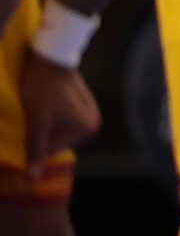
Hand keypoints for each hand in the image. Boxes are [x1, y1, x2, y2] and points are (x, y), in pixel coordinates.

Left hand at [20, 55, 99, 172]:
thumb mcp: (36, 122)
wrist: (51, 57)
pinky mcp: (83, 101)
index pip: (51, 149)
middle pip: (56, 139)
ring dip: (45, 122)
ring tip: (37, 106)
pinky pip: (63, 117)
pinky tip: (44, 101)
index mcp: (86, 129)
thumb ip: (36, 150)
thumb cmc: (43, 90)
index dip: (35, 139)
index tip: (29, 121)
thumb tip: (33, 178)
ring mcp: (89, 110)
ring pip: (58, 128)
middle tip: (33, 113)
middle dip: (41, 131)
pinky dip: (51, 113)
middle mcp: (94, 123)